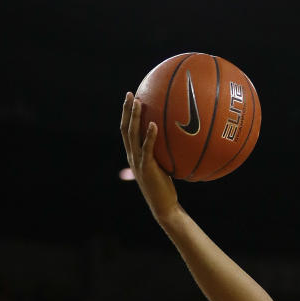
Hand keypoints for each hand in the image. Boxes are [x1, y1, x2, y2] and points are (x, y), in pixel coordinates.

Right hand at [120, 92, 179, 226]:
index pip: (126, 130)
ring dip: (135, 118)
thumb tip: (174, 140)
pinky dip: (149, 136)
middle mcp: (132, 156)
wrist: (164, 206)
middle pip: (125, 128)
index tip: (131, 98)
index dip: (126, 114)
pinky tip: (154, 124)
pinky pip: (147, 149)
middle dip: (127, 110)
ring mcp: (138, 162)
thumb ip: (162, 154)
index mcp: (133, 155)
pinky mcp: (147, 168)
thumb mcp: (162, 167)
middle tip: (130, 94)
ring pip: (132, 135)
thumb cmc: (165, 187)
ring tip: (138, 102)